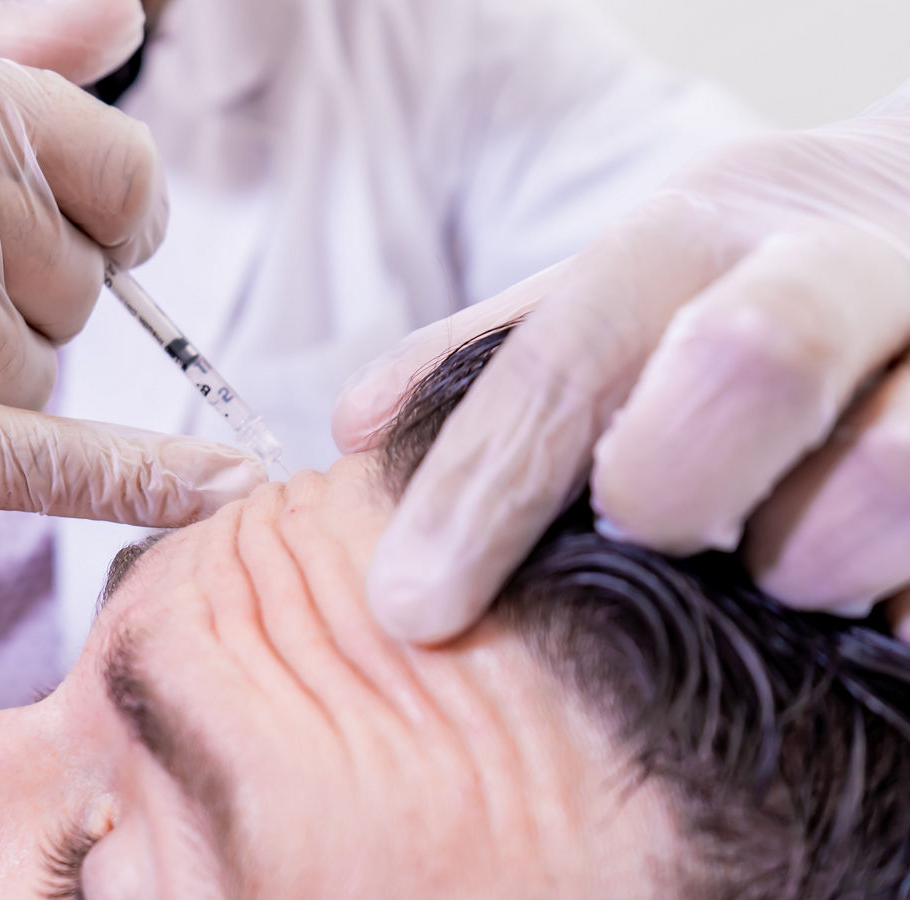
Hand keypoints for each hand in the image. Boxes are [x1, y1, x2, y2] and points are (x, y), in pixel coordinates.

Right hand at [0, 23, 261, 595]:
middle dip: (10, 307)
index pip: (119, 174)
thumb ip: (5, 51)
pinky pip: (49, 460)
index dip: (114, 223)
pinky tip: (221, 485)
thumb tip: (131, 21)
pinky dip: (141, 480)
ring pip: (45, 376)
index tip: (88, 243)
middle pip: (81, 284)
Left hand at [333, 85, 909, 642]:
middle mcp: (846, 263)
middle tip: (651, 535)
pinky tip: (872, 608)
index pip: (566, 356)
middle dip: (666, 487)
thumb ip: (503, 354)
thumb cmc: (760, 275)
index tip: (409, 605)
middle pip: (740, 367)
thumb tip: (356, 426)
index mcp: (710, 225)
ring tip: (777, 571)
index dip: (480, 488)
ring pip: (889, 475)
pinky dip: (904, 608)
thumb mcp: (628, 285)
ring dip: (805, 562)